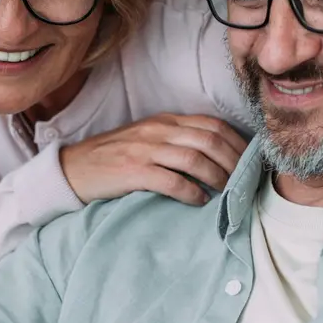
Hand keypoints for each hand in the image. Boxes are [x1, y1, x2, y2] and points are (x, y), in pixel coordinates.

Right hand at [60, 114, 248, 204]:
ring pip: (194, 158)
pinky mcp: (132, 171)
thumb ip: (176, 142)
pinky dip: (190, 192)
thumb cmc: (113, 158)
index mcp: (164, 121)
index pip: (211, 124)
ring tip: (226, 193)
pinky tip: (199, 201)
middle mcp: (157, 131)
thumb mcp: (147, 140)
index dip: (236, 142)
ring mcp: (144, 150)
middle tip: (244, 182)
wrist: (72, 169)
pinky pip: (171, 180)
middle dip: (233, 161)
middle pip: (209, 140)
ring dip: (216, 177)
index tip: (250, 161)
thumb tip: (216, 159)